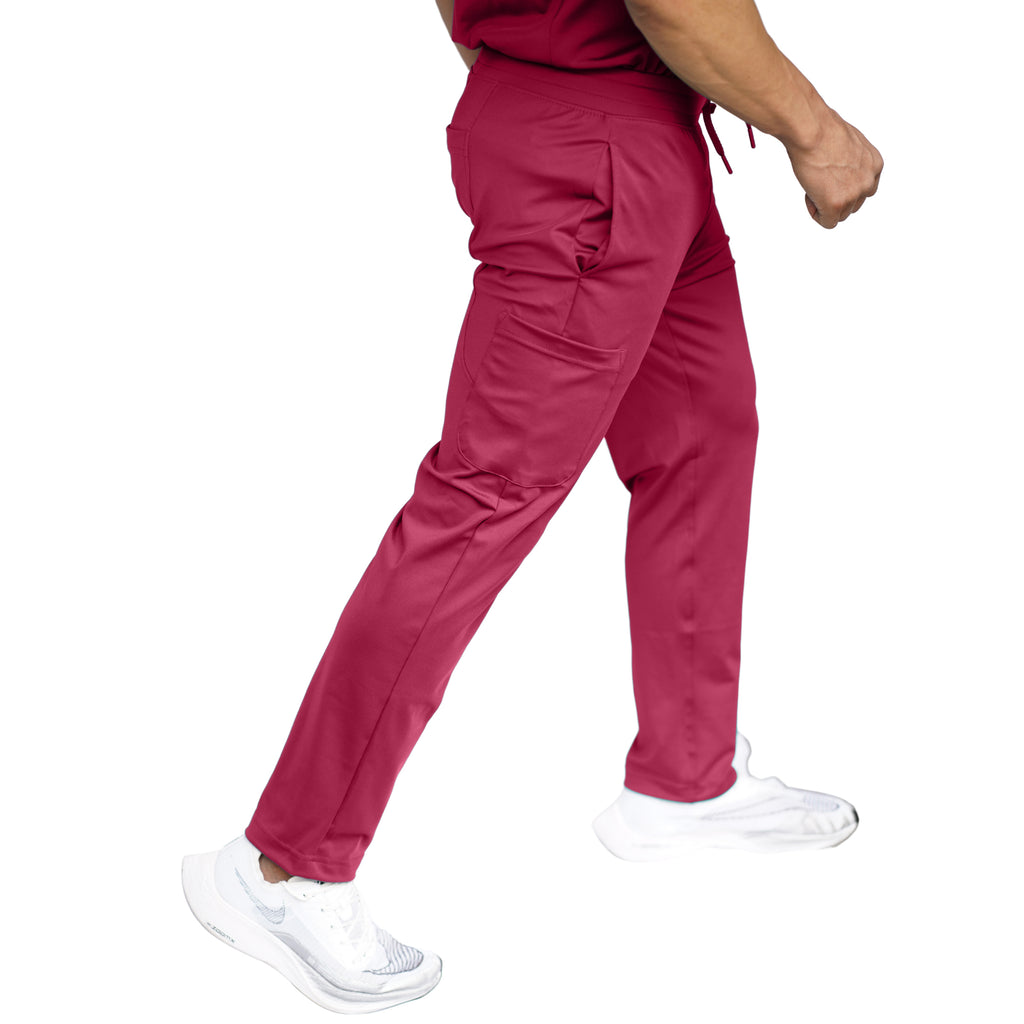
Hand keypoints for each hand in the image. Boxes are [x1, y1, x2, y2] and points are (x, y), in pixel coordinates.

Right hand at [784, 107, 883, 227]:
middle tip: (819, 181)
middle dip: (835, 198)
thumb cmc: (823, 130)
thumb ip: (852, 162)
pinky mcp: (836, 204)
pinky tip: (810, 195)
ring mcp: (853, 194)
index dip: (845, 188)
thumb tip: (841, 171)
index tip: (831, 179)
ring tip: (814, 184)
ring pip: (840, 215)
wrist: (811, 130)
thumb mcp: (849, 144)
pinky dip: (817, 214)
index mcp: (875, 165)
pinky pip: (828, 222)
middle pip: (853, 205)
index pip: (864, 190)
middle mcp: (868, 181)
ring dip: (825, 205)